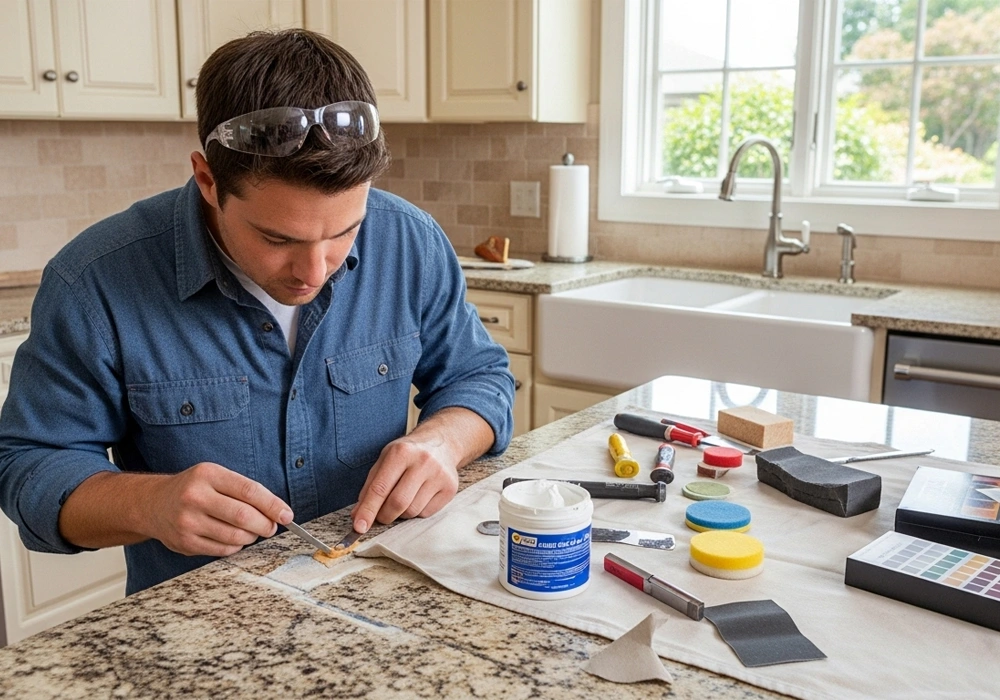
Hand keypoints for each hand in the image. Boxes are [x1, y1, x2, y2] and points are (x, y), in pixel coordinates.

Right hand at [141, 462, 292, 556]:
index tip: (286, 515)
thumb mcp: (215, 476)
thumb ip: (243, 490)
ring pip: (235, 536)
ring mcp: (188, 521)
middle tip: (271, 527)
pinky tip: (233, 538)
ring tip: (250, 531)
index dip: (272, 505)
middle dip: (265, 525)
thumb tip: (277, 511)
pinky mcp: (185, 542)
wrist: (153, 504)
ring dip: (251, 537)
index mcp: (207, 475)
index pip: (249, 491)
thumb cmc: (193, 488)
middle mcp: (195, 497)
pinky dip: (235, 546)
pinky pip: (223, 550)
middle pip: (243, 517)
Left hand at [350, 434, 459, 533]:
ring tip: (404, 498)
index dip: (368, 510)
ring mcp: (439, 475)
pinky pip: (426, 514)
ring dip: (401, 513)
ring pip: (412, 511)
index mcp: (401, 453)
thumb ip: (370, 487)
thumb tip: (358, 515)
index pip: (380, 488)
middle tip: (381, 514)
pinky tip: (419, 496)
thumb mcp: (385, 461)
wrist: (441, 444)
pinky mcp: (450, 488)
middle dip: (384, 515)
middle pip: (398, 503)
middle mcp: (422, 462)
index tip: (359, 527)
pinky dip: (417, 511)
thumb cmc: (409, 454)